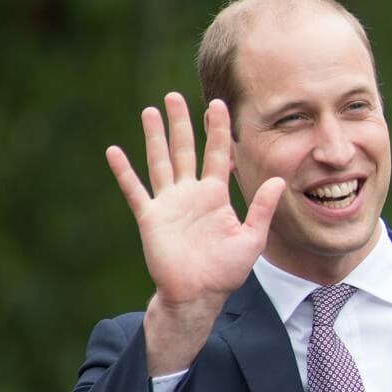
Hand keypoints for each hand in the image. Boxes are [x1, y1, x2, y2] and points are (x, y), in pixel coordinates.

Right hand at [106, 93, 284, 373]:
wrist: (199, 294)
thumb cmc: (226, 270)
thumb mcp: (251, 238)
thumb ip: (263, 209)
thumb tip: (278, 181)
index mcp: (215, 196)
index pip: (217, 154)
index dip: (217, 130)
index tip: (217, 104)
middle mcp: (191, 194)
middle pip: (185, 150)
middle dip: (182, 123)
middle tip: (176, 96)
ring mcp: (169, 203)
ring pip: (160, 162)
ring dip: (154, 137)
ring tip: (150, 111)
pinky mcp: (151, 217)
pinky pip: (135, 190)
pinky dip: (124, 172)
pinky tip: (114, 151)